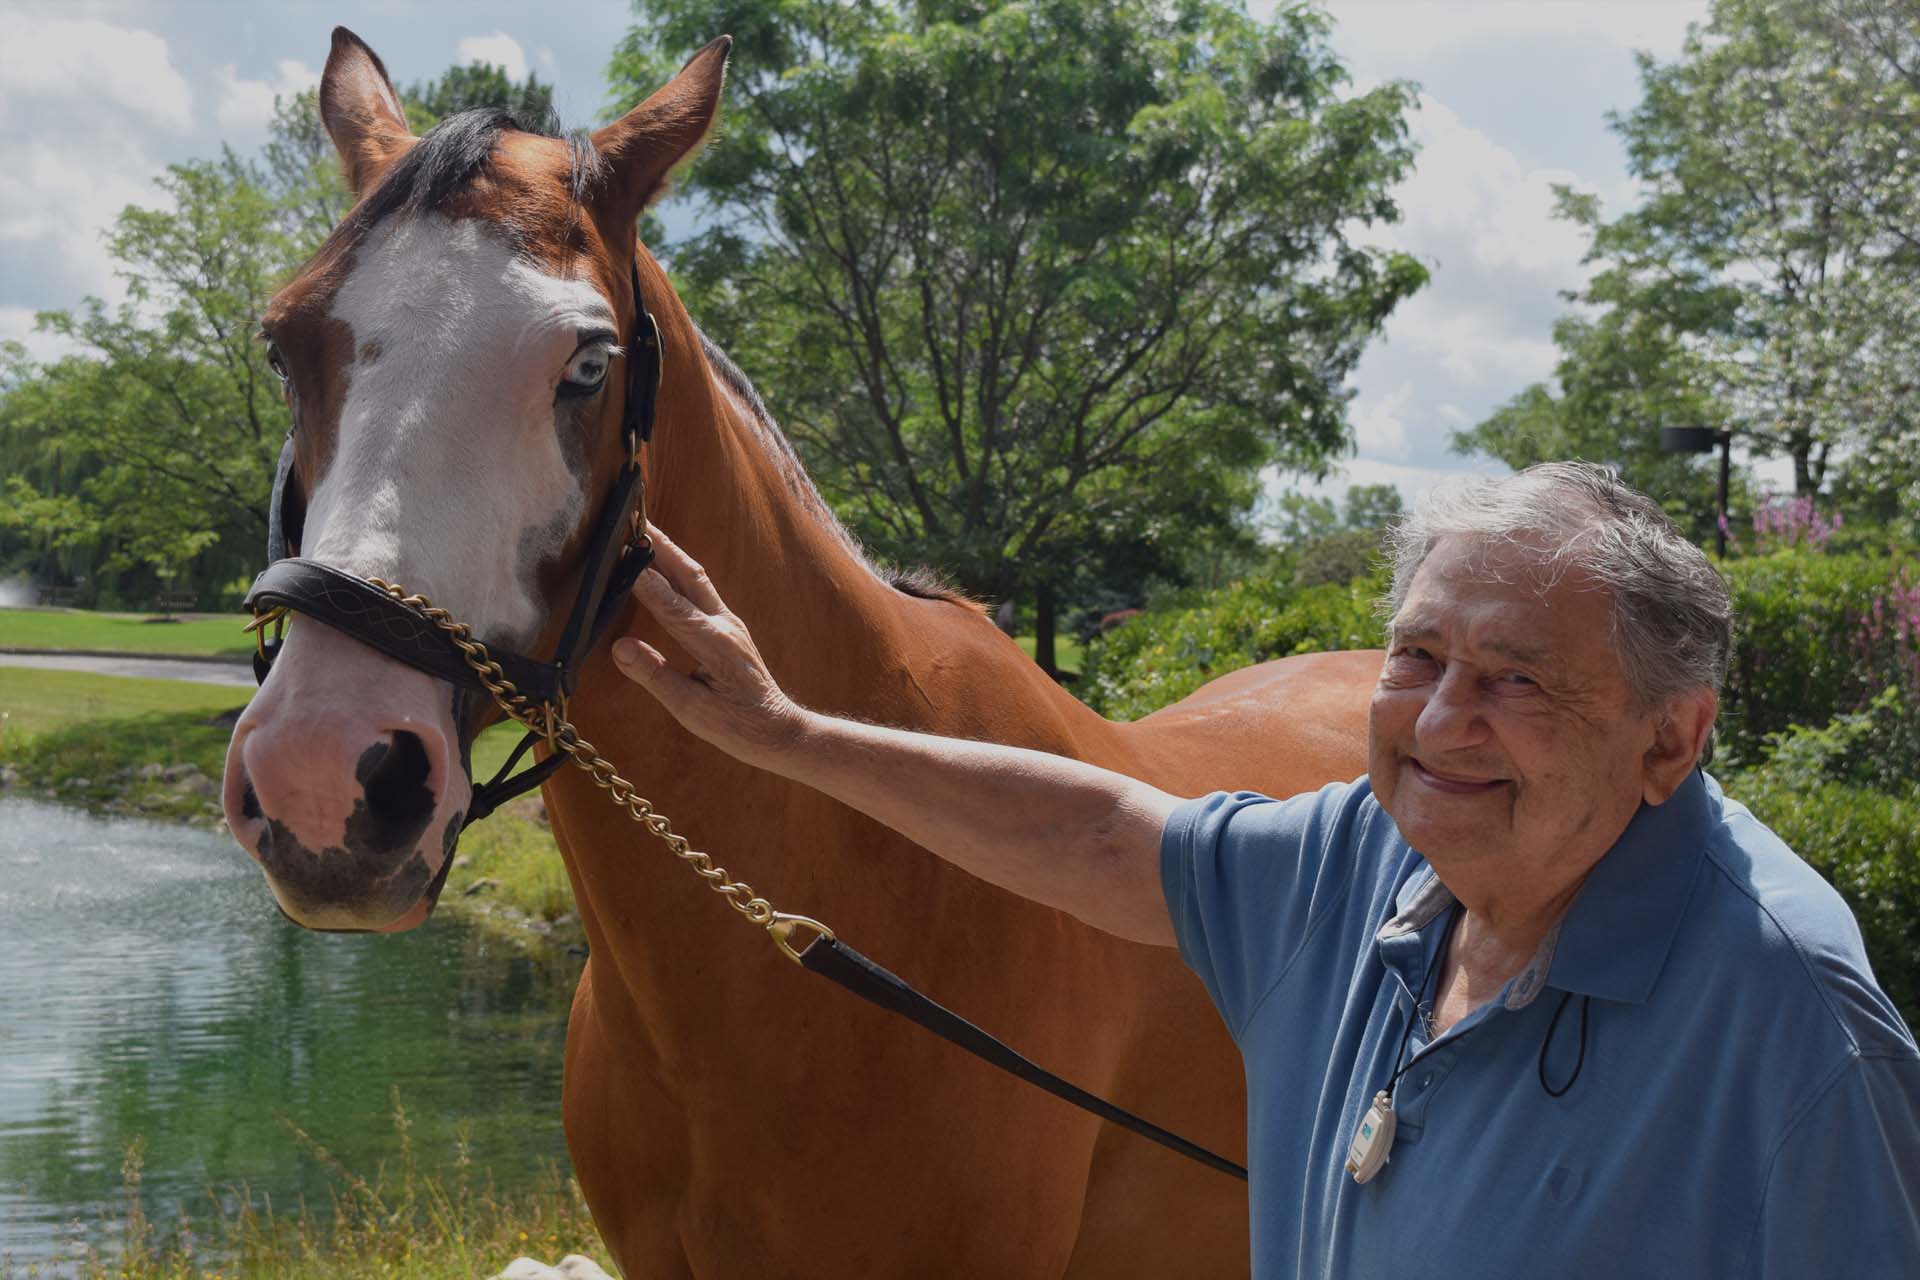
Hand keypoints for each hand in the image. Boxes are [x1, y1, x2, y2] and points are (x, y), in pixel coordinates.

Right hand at [611, 523, 808, 764]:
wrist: (777, 731)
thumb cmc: (736, 727)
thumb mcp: (691, 710)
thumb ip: (656, 676)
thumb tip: (620, 647)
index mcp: (715, 645)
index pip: (673, 607)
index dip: (645, 581)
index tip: (621, 555)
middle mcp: (725, 625)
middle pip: (689, 575)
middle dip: (662, 548)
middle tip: (633, 522)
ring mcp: (729, 622)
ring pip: (697, 578)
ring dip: (670, 553)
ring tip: (644, 532)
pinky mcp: (728, 627)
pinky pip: (700, 590)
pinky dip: (678, 571)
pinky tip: (663, 566)